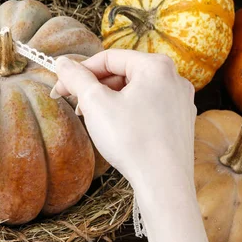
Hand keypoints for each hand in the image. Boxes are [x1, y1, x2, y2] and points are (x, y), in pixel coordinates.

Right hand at [53, 49, 195, 189]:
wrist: (164, 183)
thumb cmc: (132, 140)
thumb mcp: (95, 104)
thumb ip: (76, 78)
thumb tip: (62, 63)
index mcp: (156, 66)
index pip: (108, 58)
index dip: (79, 71)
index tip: (60, 87)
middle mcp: (174, 78)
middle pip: (123, 73)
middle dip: (94, 87)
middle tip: (74, 105)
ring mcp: (180, 101)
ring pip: (135, 90)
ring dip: (109, 100)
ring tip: (92, 118)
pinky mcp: (180, 121)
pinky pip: (147, 106)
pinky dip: (127, 111)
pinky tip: (115, 129)